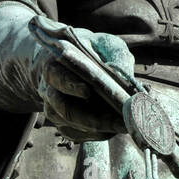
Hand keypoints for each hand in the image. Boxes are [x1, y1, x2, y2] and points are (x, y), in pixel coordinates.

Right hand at [0, 1, 135, 142]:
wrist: (70, 61)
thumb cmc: (90, 50)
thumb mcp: (103, 44)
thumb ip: (116, 56)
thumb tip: (128, 80)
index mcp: (55, 67)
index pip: (58, 78)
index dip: (71, 86)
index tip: (87, 91)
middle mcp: (49, 90)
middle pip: (64, 110)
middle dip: (93, 119)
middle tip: (119, 122)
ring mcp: (54, 109)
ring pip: (71, 125)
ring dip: (98, 129)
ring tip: (123, 126)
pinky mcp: (63, 123)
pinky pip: (76, 134)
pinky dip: (95, 135)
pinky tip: (114, 130)